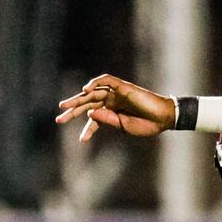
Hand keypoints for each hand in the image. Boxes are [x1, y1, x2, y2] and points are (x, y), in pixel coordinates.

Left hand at [56, 74, 175, 143]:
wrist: (163, 119)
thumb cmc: (145, 125)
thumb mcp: (122, 126)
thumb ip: (106, 119)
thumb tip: (89, 114)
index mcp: (111, 113)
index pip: (93, 119)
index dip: (87, 130)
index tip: (82, 141)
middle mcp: (111, 101)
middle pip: (88, 103)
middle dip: (73, 111)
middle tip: (59, 119)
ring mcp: (116, 93)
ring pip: (92, 92)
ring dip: (78, 98)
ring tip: (64, 106)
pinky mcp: (123, 86)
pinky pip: (107, 80)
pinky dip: (95, 82)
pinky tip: (85, 90)